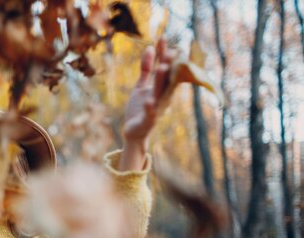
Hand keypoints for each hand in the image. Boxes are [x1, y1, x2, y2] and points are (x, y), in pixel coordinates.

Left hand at [119, 38, 175, 170]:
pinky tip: (149, 102)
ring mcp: (157, 108)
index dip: (164, 54)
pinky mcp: (148, 119)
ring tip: (161, 68)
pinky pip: (150, 113)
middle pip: (167, 78)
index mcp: (162, 87)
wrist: (134, 131)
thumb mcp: (141, 86)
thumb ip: (146, 68)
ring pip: (160, 93)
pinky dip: (150, 107)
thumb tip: (150, 47)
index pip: (165, 67)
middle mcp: (163, 96)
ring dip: (161, 80)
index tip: (163, 38)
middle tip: (171, 50)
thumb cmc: (140, 107)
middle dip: (169, 65)